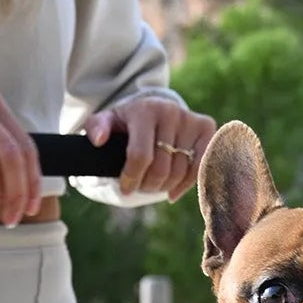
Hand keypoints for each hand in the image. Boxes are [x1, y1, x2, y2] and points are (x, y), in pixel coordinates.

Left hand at [84, 96, 216, 200]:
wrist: (154, 110)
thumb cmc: (127, 122)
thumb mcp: (107, 122)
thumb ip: (96, 128)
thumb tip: (99, 140)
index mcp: (145, 110)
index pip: (140, 156)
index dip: (132, 178)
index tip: (125, 188)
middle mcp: (170, 111)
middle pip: (161, 168)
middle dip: (147, 185)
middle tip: (140, 187)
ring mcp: (190, 119)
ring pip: (180, 171)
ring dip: (165, 187)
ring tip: (154, 186)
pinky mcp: (206, 127)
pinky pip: (200, 167)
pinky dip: (186, 185)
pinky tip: (173, 192)